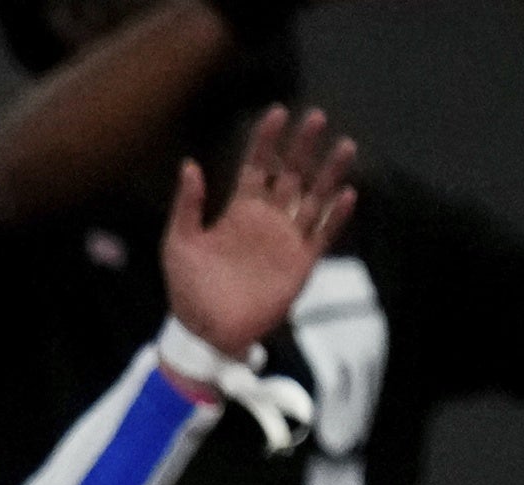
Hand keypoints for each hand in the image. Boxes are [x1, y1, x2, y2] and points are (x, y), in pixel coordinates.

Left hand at [161, 106, 356, 360]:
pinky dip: (335, 216)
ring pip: (314, 197)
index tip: (276, 113)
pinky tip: (345, 194)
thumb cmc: (188, 290)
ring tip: (345, 146)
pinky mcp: (301, 263)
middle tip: (315, 118)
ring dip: (329, 173)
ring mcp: (287, 239)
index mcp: (239, 210)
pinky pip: (323, 234)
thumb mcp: (178, 244)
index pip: (258, 166)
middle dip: (303, 146)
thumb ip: (187, 206)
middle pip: (292, 173)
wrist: (205, 333)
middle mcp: (268, 219)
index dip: (266, 140)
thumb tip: (189, 165)